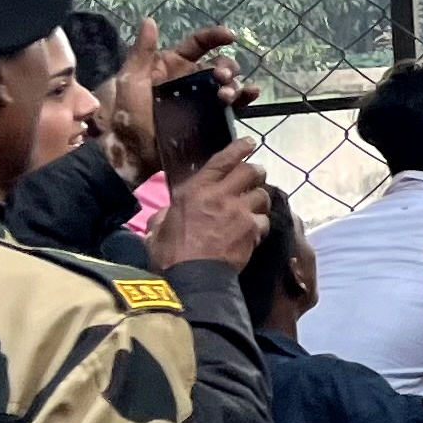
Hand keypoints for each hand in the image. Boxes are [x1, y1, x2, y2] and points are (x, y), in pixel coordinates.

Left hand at [105, 21, 243, 181]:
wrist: (133, 154)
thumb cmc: (127, 116)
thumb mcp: (131, 80)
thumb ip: (142, 52)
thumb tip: (149, 20)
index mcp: (172, 65)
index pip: (198, 44)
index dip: (215, 36)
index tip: (230, 37)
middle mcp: (190, 79)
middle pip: (218, 64)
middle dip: (226, 66)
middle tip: (222, 76)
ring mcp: (201, 99)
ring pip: (228, 83)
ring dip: (234, 84)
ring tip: (226, 95)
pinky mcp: (209, 118)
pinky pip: (232, 105)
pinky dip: (245, 98)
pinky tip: (251, 95)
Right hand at [153, 137, 269, 275]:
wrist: (191, 279)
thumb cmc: (169, 255)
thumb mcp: (158, 229)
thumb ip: (166, 215)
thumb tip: (168, 213)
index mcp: (195, 190)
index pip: (222, 160)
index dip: (239, 149)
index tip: (250, 143)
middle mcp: (220, 195)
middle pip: (251, 171)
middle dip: (256, 173)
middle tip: (255, 179)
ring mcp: (239, 211)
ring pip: (262, 195)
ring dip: (260, 201)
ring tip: (254, 209)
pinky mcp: (252, 230)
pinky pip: (264, 221)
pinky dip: (261, 226)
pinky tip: (254, 232)